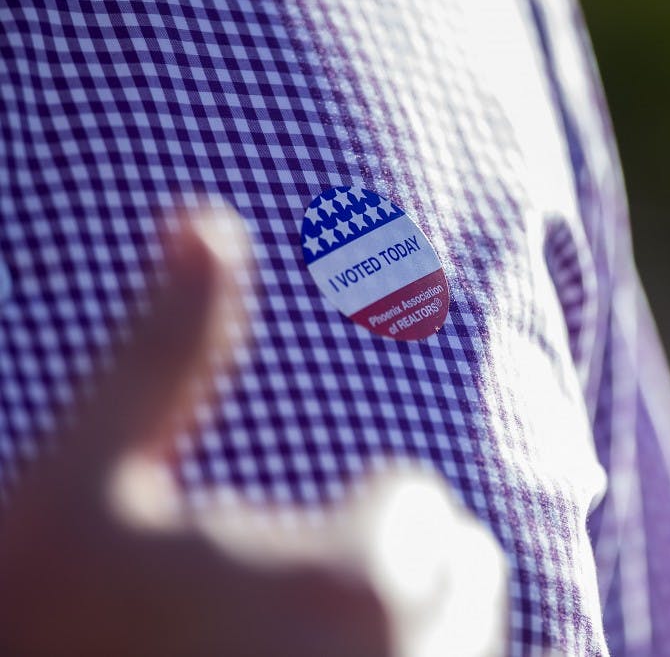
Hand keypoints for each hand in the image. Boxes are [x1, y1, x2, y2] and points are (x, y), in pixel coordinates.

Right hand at [0, 207, 505, 655]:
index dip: (342, 523)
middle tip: (279, 618)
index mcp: (360, 584)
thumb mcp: (76, 494)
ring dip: (405, 638)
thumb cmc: (38, 638)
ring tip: (291, 651)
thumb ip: (159, 354)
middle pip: (455, 578)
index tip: (267, 565)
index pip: (413, 508)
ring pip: (462, 643)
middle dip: (388, 580)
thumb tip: (200, 220)